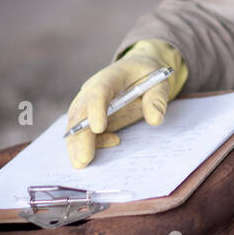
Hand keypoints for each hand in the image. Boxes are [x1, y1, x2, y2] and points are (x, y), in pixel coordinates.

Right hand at [65, 38, 187, 169]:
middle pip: (80, 112)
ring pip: (75, 124)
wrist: (137, 71)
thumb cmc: (147, 76)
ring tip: (82, 163)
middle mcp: (92, 89)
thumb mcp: (158, 82)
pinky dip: (87, 143)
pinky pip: (81, 131)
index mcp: (110, 76)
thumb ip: (157, 99)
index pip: (98, 91)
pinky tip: (108, 146)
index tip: (98, 128)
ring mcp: (87, 103)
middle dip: (80, 136)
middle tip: (84, 159)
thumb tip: (155, 120)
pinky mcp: (88, 116)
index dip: (96, 109)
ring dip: (76, 144)